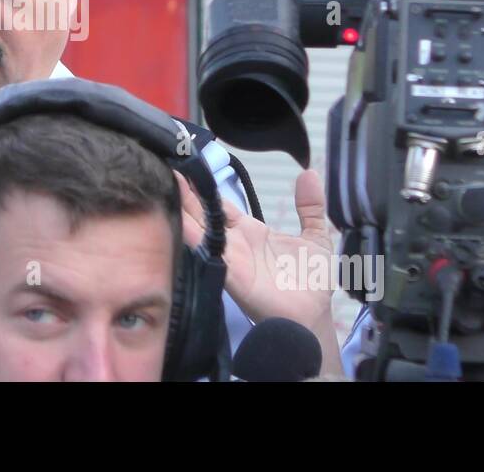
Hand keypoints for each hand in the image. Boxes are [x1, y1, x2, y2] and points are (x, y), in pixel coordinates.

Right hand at [178, 169, 334, 326]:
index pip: (221, 205)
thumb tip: (310, 173)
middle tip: (169, 169)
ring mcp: (229, 258)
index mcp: (251, 231)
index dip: (205, 188)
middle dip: (186, 194)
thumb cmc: (312, 281)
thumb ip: (311, 207)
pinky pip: (209, 253)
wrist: (313, 315)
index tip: (189, 168)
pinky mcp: (230, 274)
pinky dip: (193, 237)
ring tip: (167, 186)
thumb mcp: (316, 236)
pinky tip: (180, 220)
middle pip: (204, 214)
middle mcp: (234, 243)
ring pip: (200, 230)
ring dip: (183, 210)